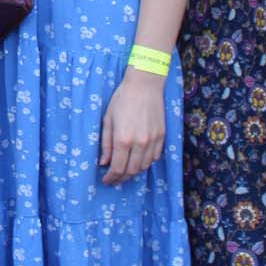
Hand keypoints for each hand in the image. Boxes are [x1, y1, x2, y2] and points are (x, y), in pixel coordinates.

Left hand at [99, 69, 166, 184]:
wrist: (145, 85)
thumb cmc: (122, 99)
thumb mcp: (108, 119)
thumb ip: (105, 143)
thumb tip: (103, 162)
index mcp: (123, 139)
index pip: (117, 168)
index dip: (111, 178)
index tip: (106, 180)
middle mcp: (139, 143)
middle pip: (131, 171)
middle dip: (122, 178)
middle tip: (115, 179)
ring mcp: (153, 140)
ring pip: (144, 166)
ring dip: (134, 172)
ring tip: (126, 171)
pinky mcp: (162, 136)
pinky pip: (155, 157)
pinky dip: (146, 163)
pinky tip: (139, 160)